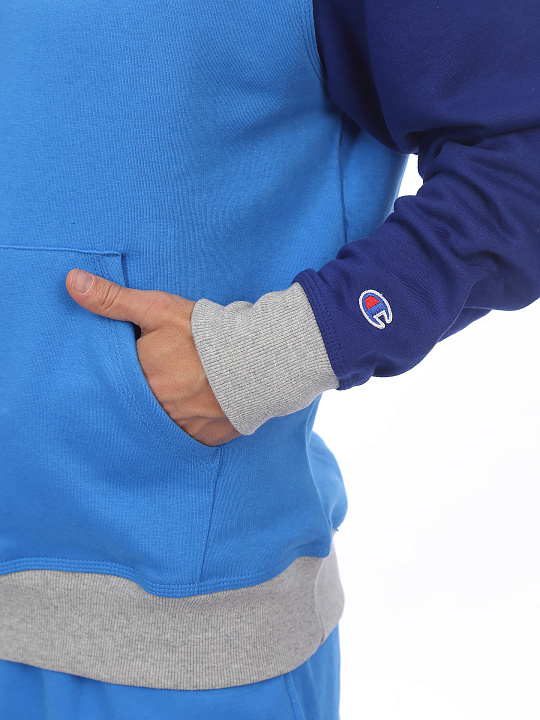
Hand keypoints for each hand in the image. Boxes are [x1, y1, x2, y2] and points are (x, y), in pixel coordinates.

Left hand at [65, 268, 241, 446]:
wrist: (256, 360)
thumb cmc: (203, 333)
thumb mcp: (156, 309)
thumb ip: (113, 299)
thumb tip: (72, 282)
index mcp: (137, 380)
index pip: (118, 379)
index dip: (128, 369)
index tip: (143, 362)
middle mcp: (154, 409)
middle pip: (140, 403)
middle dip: (148, 391)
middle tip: (165, 378)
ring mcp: (178, 427)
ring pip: (163, 422)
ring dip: (168, 409)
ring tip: (182, 393)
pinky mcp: (203, 439)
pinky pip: (189, 436)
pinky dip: (191, 425)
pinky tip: (199, 410)